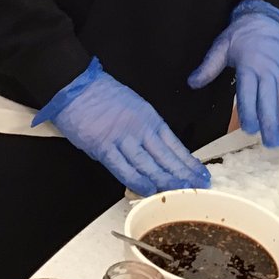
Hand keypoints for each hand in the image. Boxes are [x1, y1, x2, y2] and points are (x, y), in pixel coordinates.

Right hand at [32, 59, 210, 195]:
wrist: (77, 86)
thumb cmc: (104, 95)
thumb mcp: (135, 106)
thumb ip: (146, 128)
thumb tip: (156, 153)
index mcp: (150, 119)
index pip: (174, 144)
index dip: (188, 161)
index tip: (201, 173)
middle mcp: (141, 129)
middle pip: (166, 156)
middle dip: (183, 174)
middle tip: (198, 187)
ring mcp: (123, 139)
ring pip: (149, 164)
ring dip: (165, 180)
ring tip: (181, 192)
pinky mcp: (104, 147)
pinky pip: (123, 168)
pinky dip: (137, 181)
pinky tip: (149, 190)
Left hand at [188, 0, 278, 147]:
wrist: (268, 21)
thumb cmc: (242, 36)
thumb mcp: (221, 46)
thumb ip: (208, 67)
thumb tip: (192, 83)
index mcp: (249, 66)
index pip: (250, 93)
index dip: (251, 113)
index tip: (249, 130)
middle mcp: (269, 72)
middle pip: (271, 102)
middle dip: (271, 125)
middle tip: (269, 144)